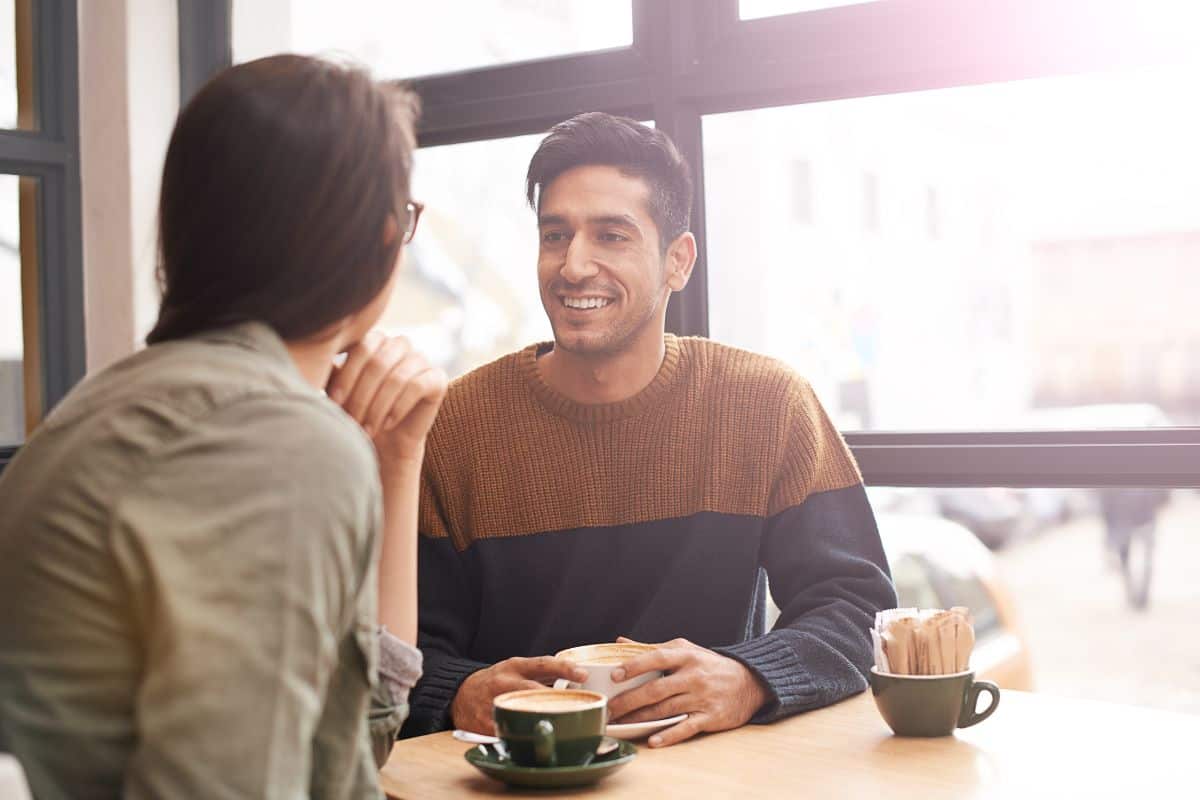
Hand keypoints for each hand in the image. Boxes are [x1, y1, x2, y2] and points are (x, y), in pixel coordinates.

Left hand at [326, 331, 446, 467]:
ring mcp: (421, 359)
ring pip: (397, 377)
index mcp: (375, 340)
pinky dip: (399, 407)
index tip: (333, 402)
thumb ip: (330, 372)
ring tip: (367, 428)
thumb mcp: (339, 391)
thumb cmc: (356, 412)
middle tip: (351, 421)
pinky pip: (418, 386)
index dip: (347, 376)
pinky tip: (388, 424)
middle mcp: (400, 344)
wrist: (384, 441)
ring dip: (378, 407)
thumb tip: (308, 358)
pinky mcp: (437, 378)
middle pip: (379, 363)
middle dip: (362, 396)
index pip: (361, 348)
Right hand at [451, 657, 588, 734]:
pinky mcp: (485, 723)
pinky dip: (522, 737)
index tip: (583, 674)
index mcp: (515, 666)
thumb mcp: (516, 669)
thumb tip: (577, 681)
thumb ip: (543, 674)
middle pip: (533, 690)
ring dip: (541, 720)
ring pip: (521, 712)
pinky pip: (507, 731)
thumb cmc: (497, 681)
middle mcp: (504, 682)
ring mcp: (493, 703)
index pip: (543, 663)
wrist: (461, 694)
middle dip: (556, 700)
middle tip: (577, 707)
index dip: (564, 668)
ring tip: (561, 728)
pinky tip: (536, 741)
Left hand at [605, 637, 769, 747]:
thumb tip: (620, 641)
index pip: (656, 658)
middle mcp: (693, 676)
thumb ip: (654, 648)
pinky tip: (652, 740)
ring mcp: (702, 698)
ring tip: (620, 724)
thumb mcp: (686, 650)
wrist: (750, 682)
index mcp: (686, 656)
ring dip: (640, 718)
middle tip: (609, 708)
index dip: (634, 666)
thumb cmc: (710, 665)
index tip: (614, 675)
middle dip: (629, 700)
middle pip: (656, 689)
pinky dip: (669, 735)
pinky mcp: (710, 717)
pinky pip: (686, 727)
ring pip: (665, 710)